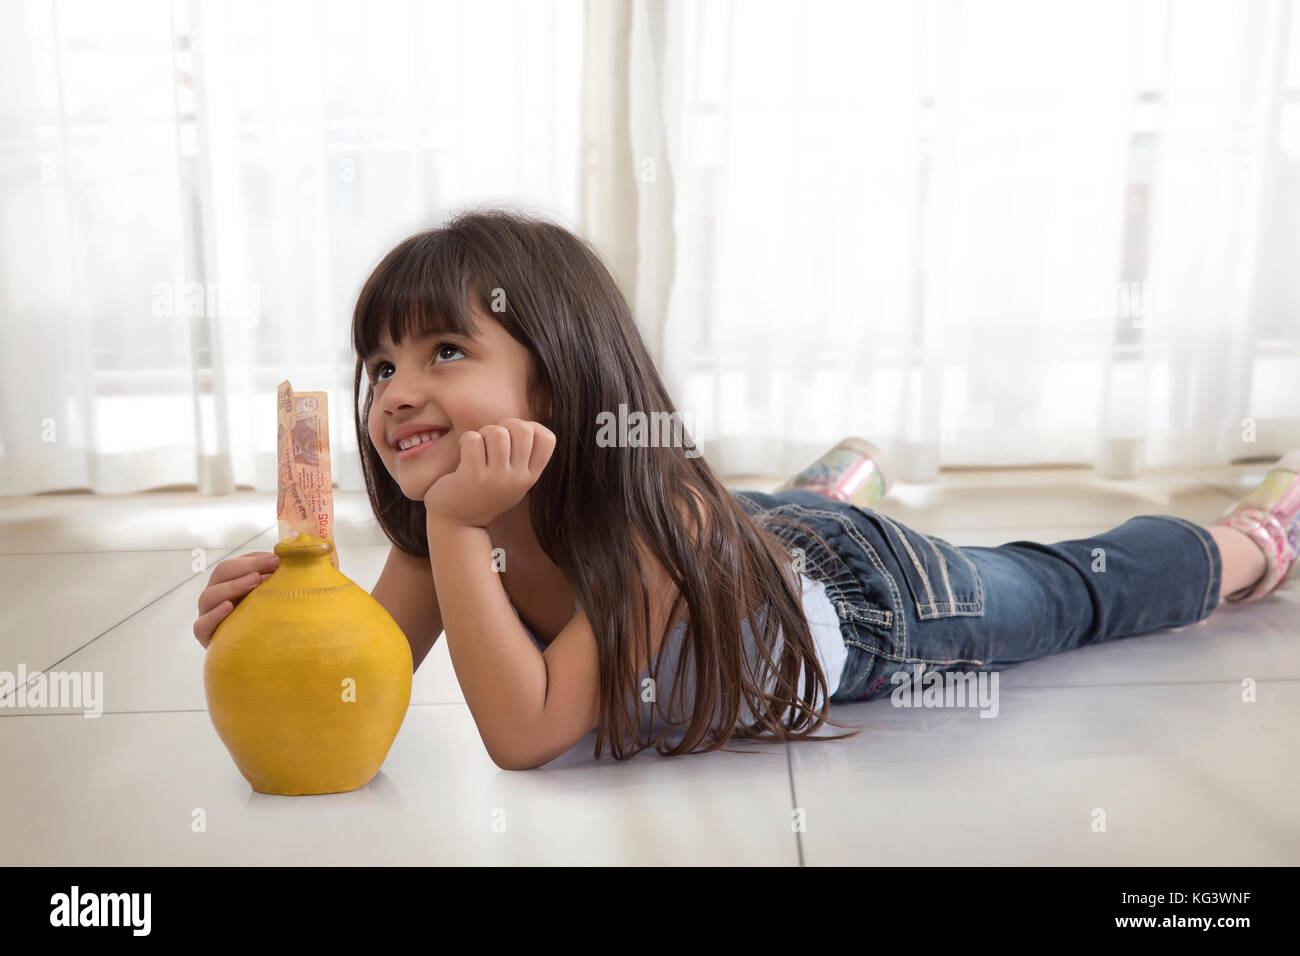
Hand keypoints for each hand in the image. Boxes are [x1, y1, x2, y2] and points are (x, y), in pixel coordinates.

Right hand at [193, 551, 279, 647]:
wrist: (258, 656)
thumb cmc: (269, 621)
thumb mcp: (272, 598)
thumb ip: (276, 581)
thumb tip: (290, 562)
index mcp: (231, 582)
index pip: (238, 563)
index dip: (254, 560)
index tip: (277, 560)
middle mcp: (217, 595)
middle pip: (221, 573)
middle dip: (244, 568)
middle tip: (265, 570)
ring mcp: (208, 614)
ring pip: (209, 595)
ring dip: (232, 586)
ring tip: (253, 581)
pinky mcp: (205, 636)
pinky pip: (201, 625)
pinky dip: (214, 615)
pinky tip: (229, 608)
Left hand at [423, 418, 555, 527]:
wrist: (458, 522)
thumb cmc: (485, 492)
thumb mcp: (513, 481)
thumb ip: (524, 458)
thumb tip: (527, 425)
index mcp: (530, 476)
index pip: (547, 439)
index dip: (531, 427)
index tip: (514, 437)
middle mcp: (517, 479)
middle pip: (523, 429)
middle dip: (505, 425)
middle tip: (493, 439)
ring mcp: (495, 479)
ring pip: (497, 432)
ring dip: (484, 433)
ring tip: (478, 446)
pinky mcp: (471, 477)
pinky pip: (473, 439)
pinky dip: (466, 440)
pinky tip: (464, 452)